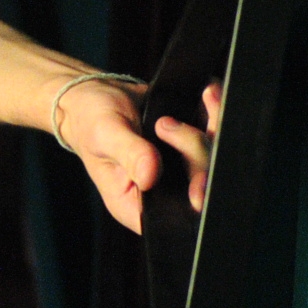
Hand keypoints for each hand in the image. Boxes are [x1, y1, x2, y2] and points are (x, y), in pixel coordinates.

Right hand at [58, 79, 225, 232]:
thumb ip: (129, 154)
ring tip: (200, 98)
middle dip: (198, 151)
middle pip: (204, 184)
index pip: (177, 214)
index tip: (198, 180)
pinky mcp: (192, 146)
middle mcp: (165, 191)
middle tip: (166, 125)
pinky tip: (207, 94)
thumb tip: (151, 175)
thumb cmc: (91, 120)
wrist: (97, 96)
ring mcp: (182, 170)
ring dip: (215, 126)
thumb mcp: (105, 136)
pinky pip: (215, 134)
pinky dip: (216, 112)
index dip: (195, 198)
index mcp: (138, 205)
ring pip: (216, 157)